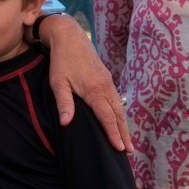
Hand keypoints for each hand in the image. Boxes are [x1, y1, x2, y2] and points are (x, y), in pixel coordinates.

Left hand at [41, 14, 132, 151]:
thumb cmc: (61, 61)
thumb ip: (64, 102)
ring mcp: (108, 82)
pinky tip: (119, 121)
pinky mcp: (107, 78)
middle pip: (118, 115)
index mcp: (94, 90)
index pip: (107, 117)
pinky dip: (119, 113)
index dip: (113, 133)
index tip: (120, 148)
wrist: (70, 37)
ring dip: (124, 125)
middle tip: (130, 151)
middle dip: (124, 134)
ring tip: (127, 141)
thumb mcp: (58, 82)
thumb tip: (66, 123)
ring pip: (119, 107)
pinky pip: (116, 100)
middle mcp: (105, 87)